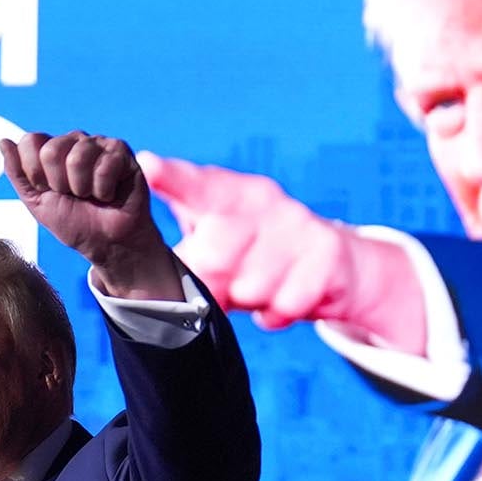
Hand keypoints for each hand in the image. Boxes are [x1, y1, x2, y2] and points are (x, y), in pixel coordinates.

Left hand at [0, 131, 181, 299]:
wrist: (106, 243)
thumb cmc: (73, 223)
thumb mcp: (36, 202)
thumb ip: (17, 172)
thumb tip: (3, 141)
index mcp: (51, 149)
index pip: (30, 142)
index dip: (36, 174)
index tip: (48, 191)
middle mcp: (73, 140)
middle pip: (51, 150)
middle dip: (59, 184)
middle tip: (73, 196)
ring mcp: (98, 143)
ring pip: (78, 158)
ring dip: (82, 189)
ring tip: (91, 196)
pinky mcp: (121, 151)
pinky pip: (104, 167)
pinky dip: (104, 191)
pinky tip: (109, 194)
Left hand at [139, 151, 427, 354]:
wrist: (333, 264)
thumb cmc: (254, 255)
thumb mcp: (214, 248)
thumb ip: (185, 260)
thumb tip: (160, 290)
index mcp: (224, 193)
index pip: (193, 184)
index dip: (170, 177)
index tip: (148, 166)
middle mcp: (261, 198)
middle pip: (215, 257)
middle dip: (216, 284)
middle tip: (228, 284)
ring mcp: (296, 221)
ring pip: (252, 288)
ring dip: (251, 301)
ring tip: (262, 286)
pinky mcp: (326, 252)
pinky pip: (286, 304)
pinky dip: (279, 314)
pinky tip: (285, 296)